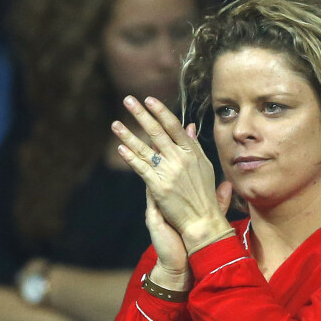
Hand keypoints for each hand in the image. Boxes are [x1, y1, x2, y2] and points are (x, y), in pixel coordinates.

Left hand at [112, 96, 229, 246]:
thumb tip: (188, 127)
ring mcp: (168, 173)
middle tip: (128, 100)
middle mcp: (180, 159)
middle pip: (157, 132)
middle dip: (141, 115)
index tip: (149, 100)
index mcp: (192, 153)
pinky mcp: (159, 187)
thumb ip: (194, 146)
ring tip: (115, 124)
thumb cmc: (205, 195)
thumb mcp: (204, 167)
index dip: (160, 112)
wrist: (202, 221)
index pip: (173, 126)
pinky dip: (130, 158)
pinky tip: (120, 149)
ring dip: (128, 135)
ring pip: (145, 149)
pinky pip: (141, 168)